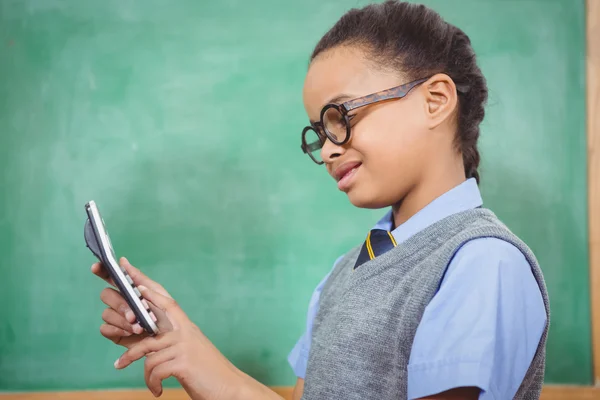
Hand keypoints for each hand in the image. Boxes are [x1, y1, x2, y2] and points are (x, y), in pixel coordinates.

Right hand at [92, 257, 171, 348]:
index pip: (112, 277)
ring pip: (106, 313)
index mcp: (131, 290)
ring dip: (122, 321)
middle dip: (120, 305)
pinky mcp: (115, 333)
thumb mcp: (158, 295)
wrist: (171, 342)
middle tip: (133, 315)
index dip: (102, 270)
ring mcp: (117, 318)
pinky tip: (130, 333)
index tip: (96, 267)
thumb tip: (123, 261)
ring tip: (138, 327)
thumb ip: (140, 279)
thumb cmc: (168, 316)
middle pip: (106, 295)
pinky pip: (105, 328)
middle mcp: (121, 302)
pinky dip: (117, 330)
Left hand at [113, 285, 245, 398]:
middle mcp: (185, 330)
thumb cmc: (205, 371)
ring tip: (121, 367)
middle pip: (148, 315)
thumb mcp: (187, 351)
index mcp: (186, 325)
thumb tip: (144, 341)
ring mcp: (184, 345)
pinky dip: (151, 381)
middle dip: (126, 316)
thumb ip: (169, 343)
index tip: (127, 268)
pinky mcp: (183, 362)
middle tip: (112, 333)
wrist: (229, 389)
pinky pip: (154, 368)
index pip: (163, 299)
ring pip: (145, 348)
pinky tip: (156, 390)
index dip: (145, 284)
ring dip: (130, 359)